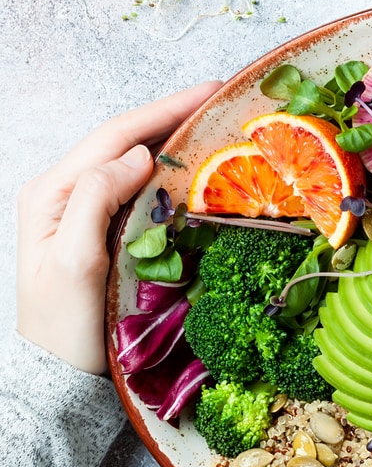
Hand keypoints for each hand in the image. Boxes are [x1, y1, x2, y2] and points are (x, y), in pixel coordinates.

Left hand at [16, 82, 221, 373]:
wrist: (57, 374)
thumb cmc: (63, 327)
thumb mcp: (73, 263)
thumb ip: (96, 201)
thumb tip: (137, 156)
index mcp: (53, 192)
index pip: (115, 136)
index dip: (164, 110)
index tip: (210, 92)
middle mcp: (66, 193)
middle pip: (125, 139)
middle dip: (173, 115)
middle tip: (221, 99)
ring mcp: (84, 210)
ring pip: (133, 159)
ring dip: (174, 138)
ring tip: (215, 124)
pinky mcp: (104, 229)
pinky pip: (140, 187)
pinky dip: (171, 170)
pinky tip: (196, 167)